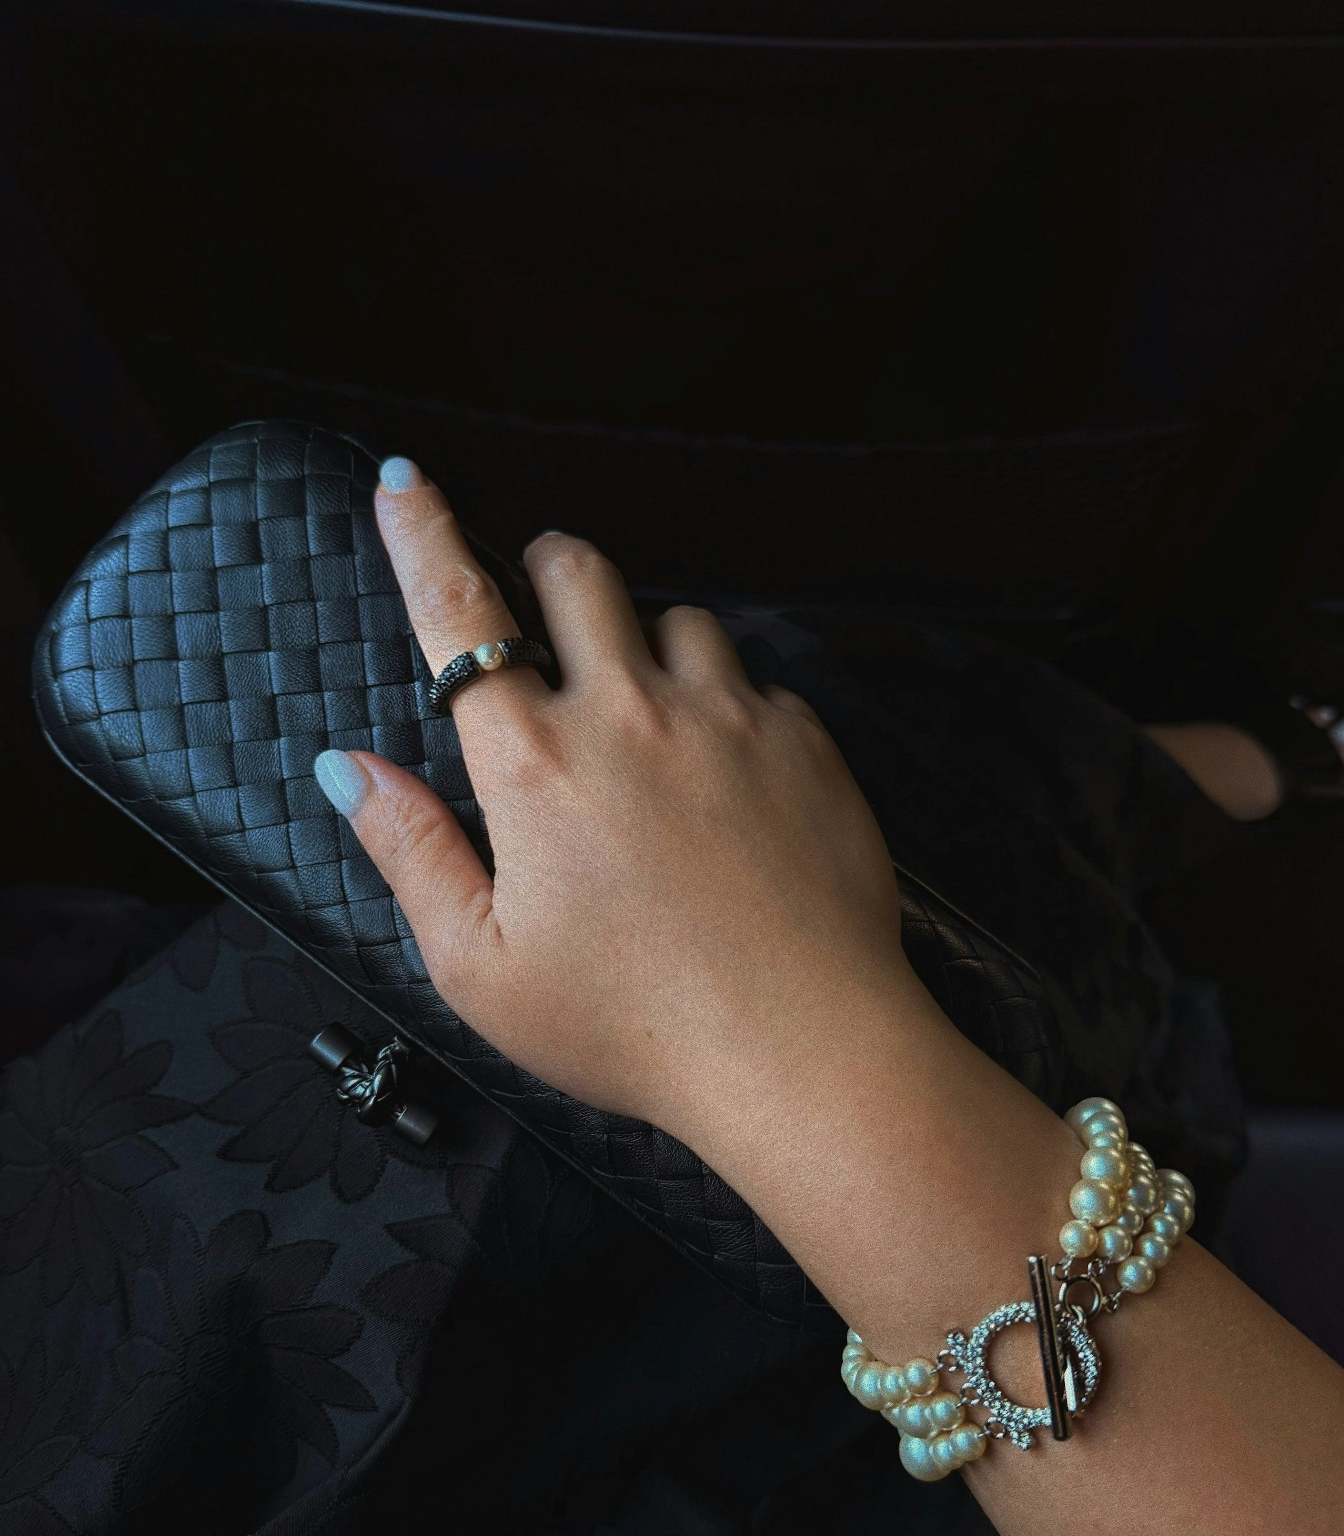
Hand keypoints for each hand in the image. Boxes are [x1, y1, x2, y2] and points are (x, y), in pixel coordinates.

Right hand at [313, 460, 913, 1140]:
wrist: (802, 1050)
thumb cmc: (635, 1023)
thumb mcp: (481, 967)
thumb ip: (410, 851)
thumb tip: (348, 769)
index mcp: (535, 764)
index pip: (459, 613)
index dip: (423, 536)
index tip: (405, 485)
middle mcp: (630, 714)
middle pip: (578, 570)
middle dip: (550, 569)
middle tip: (549, 615)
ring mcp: (727, 718)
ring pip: (678, 616)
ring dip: (648, 644)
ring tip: (649, 720)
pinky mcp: (804, 742)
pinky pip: (756, 679)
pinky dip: (730, 704)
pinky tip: (726, 777)